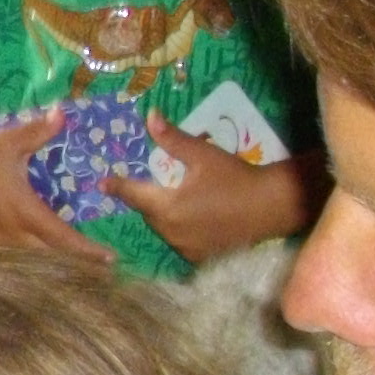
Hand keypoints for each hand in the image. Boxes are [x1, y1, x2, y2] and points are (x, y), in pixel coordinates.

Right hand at [0, 111, 114, 261]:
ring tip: (79, 269)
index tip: (110, 257)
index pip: (61, 236)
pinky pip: (14, 258)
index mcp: (23, 208)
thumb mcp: (9, 141)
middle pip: (50, 258)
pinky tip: (44, 264)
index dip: (86, 249)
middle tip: (102, 270)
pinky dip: (33, 263)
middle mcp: (11, 230)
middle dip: (77, 264)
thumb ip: (38, 131)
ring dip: (55, 266)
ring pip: (31, 262)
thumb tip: (62, 113)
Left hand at [106, 115, 317, 263]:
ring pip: (164, 229)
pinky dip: (183, 231)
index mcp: (165, 206)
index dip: (116, 187)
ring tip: (184, 201)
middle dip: (150, 200)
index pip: (131, 194)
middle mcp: (170, 232)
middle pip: (149, 213)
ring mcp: (185, 248)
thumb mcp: (203, 155)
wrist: (272, 206)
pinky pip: (181, 242)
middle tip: (160, 186)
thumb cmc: (235, 177)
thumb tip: (150, 116)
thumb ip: (172, 139)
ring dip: (167, 216)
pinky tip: (197, 220)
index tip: (102, 184)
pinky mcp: (200, 258)